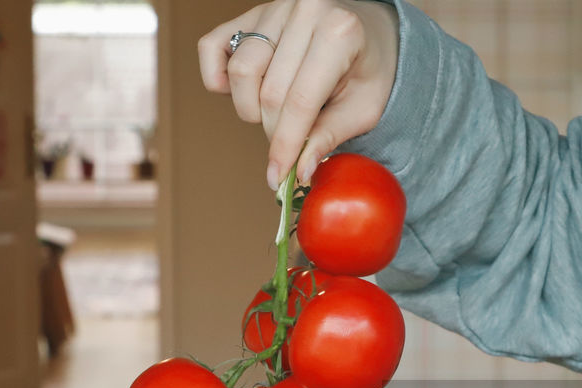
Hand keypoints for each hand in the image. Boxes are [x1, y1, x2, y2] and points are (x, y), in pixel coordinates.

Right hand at [197, 0, 399, 187]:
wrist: (368, 29)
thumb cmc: (369, 69)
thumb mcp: (366, 107)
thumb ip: (330, 136)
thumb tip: (300, 170)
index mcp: (339, 31)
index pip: (300, 100)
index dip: (286, 145)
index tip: (278, 177)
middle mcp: (304, 9)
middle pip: (269, 92)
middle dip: (276, 133)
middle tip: (291, 147)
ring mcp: (273, 7)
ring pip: (240, 72)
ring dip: (251, 107)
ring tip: (278, 113)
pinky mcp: (249, 13)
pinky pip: (212, 47)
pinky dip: (219, 78)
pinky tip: (243, 91)